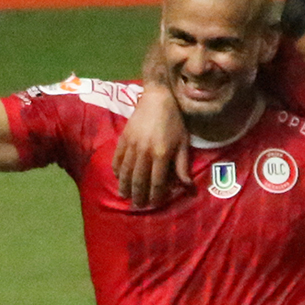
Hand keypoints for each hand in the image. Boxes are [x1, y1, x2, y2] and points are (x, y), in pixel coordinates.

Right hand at [113, 83, 191, 207]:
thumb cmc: (174, 121)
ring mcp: (132, 145)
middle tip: (138, 206)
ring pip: (126, 171)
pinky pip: (117, 158)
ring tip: (124, 196)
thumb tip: (187, 186)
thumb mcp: (183, 143)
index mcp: (162, 154)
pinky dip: (117, 170)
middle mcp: (145, 152)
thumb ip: (182, 165)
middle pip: (139, 180)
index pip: (157, 181)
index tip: (154, 204)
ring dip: (125, 186)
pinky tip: (118, 177)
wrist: (157, 98)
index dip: (156, 195)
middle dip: (138, 195)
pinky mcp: (123, 138)